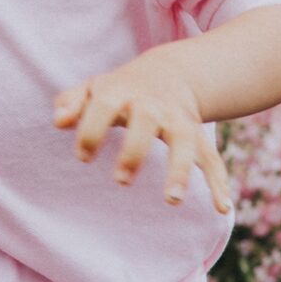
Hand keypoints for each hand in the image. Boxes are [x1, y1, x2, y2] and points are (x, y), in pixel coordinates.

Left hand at [52, 48, 234, 212]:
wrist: (171, 72)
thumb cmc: (120, 89)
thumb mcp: (93, 88)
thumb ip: (71, 102)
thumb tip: (58, 121)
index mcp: (121, 92)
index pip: (104, 107)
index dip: (92, 131)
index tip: (83, 158)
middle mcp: (153, 105)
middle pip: (147, 122)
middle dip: (134, 150)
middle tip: (120, 180)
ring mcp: (178, 120)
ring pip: (184, 142)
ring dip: (179, 170)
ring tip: (172, 200)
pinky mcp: (196, 135)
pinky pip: (211, 158)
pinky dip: (218, 182)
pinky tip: (222, 209)